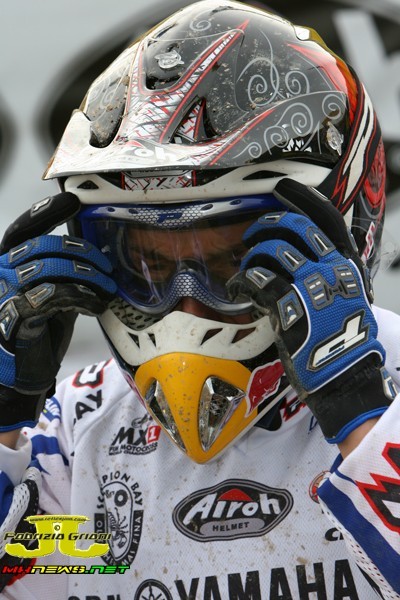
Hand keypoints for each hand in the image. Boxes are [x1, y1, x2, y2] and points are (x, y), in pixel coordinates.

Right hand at [0, 192, 116, 430]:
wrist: (21, 375)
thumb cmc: (38, 334)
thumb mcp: (53, 296)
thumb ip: (63, 274)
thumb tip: (96, 256)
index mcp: (8, 264)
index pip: (23, 230)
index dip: (45, 213)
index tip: (72, 201)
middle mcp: (0, 273)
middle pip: (43, 247)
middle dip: (82, 252)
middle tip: (107, 267)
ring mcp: (5, 294)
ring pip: (50, 268)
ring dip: (88, 276)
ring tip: (108, 289)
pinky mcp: (16, 316)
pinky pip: (54, 295)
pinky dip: (83, 297)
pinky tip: (97, 305)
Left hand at [228, 178, 395, 443]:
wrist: (347, 378)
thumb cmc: (347, 345)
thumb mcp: (350, 302)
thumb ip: (332, 277)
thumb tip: (307, 262)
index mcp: (347, 267)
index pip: (326, 222)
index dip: (302, 201)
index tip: (283, 188)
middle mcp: (331, 270)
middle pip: (294, 229)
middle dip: (267, 226)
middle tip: (252, 235)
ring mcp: (311, 286)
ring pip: (272, 252)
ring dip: (252, 257)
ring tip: (246, 270)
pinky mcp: (290, 307)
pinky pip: (258, 281)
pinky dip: (242, 281)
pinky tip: (237, 289)